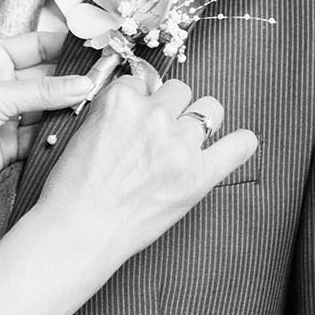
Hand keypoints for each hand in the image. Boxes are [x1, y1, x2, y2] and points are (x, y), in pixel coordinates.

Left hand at [0, 31, 93, 212]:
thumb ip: (44, 91)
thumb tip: (81, 83)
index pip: (37, 45)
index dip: (65, 47)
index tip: (93, 51)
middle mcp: (1, 83)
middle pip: (47, 76)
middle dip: (71, 80)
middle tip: (100, 82)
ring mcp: (7, 112)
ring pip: (48, 106)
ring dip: (67, 107)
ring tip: (93, 106)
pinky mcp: (12, 141)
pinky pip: (43, 132)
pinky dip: (57, 132)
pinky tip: (74, 130)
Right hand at [36, 75, 256, 260]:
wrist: (79, 232)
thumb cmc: (74, 190)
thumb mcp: (84, 131)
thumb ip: (115, 110)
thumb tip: (143, 99)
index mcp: (120, 101)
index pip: (144, 82)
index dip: (143, 101)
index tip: (140, 118)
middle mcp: (153, 117)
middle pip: (180, 90)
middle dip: (172, 108)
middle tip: (160, 135)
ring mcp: (179, 145)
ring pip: (210, 109)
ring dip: (199, 123)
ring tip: (187, 143)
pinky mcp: (199, 175)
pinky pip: (238, 146)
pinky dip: (240, 144)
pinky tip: (237, 144)